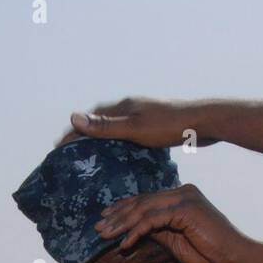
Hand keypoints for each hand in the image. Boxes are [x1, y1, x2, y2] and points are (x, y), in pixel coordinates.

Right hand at [67, 98, 215, 150]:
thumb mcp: (134, 129)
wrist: (204, 123)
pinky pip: (130, 134)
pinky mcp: (156, 126)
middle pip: (101, 121)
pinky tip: (123, 156)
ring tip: (93, 155)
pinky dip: (120, 143)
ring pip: (116, 128)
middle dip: (85, 134)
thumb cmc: (169, 126)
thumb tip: (73, 118)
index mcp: (123, 107)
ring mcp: (144, 116)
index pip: (90, 118)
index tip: (58, 146)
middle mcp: (131, 108)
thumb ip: (105, 127)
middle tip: (72, 152)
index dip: (74, 132)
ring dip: (103, 138)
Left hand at [95, 184, 259, 262]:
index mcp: (181, 196)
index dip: (124, 209)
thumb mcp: (175, 240)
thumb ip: (157, 231)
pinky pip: (153, 219)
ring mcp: (184, 198)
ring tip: (105, 235)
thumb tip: (134, 230)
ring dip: (122, 223)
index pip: (146, 199)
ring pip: (144, 209)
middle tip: (98, 227)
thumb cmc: (209, 251)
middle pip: (142, 201)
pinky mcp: (185, 209)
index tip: (106, 220)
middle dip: (118, 215)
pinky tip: (125, 243)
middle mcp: (182, 192)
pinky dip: (136, 232)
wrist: (234, 256)